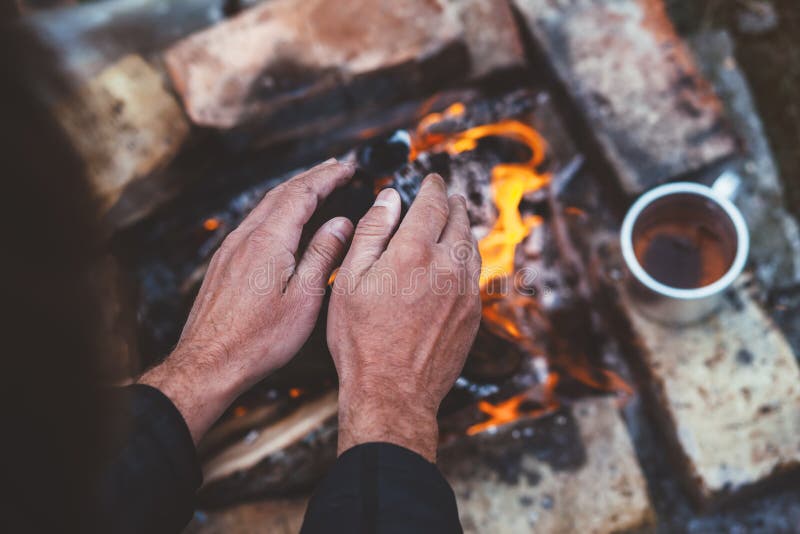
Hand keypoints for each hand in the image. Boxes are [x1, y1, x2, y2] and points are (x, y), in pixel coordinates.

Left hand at [140, 159, 355, 442]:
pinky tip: (282, 220)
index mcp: (269, 241)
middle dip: (311, 176)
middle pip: (282, 193)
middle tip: (335, 167)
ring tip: (314, 186)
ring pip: (265, 206)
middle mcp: (246, 237)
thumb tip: (340, 224)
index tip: (348, 166)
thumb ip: (322, 255)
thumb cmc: (258, 340)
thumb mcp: (304, 298)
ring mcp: (230, 249)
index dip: (328, 177)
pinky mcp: (224, 263)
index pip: (303, 194)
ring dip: (292, 191)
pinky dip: (275, 210)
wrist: (208, 363)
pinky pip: (253, 222)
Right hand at [328, 174, 481, 461]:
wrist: (393, 392)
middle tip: (448, 194)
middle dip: (453, 202)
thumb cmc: (362, 340)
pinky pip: (475, 275)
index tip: (432, 178)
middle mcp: (447, 266)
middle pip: (459, 220)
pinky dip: (468, 257)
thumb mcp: (349, 280)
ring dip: (465, 227)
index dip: (432, 186)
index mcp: (414, 251)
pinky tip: (459, 261)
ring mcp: (465, 291)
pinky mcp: (473, 314)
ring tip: (457, 220)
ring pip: (472, 247)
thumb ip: (371, 232)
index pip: (432, 203)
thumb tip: (389, 198)